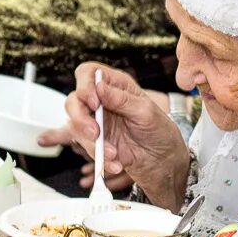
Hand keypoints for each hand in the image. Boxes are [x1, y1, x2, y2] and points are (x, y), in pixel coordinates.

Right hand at [51, 63, 188, 209]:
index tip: (94, 103)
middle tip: (95, 133)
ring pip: (75, 126)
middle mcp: (102, 101)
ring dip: (90, 142)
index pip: (88, 73)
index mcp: (116, 85)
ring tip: (113, 154)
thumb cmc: (160, 132)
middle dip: (80, 118)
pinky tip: (115, 163)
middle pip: (74, 100)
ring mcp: (97, 121)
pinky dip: (98, 156)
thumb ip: (122, 100)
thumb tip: (99, 86)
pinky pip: (84, 146)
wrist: (164, 162)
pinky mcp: (95, 141)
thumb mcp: (146, 113)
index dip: (84, 84)